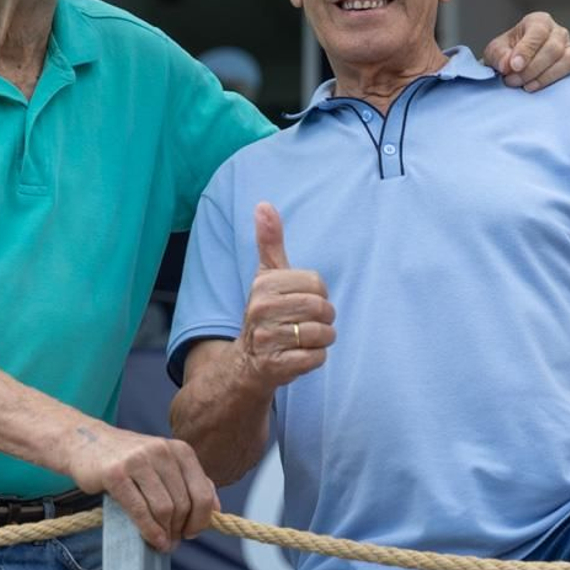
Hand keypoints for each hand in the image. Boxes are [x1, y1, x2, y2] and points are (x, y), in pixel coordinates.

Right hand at [63, 421, 218, 551]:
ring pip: (164, 508)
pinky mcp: (115, 473)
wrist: (86, 442)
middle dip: (181, 529)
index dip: (202, 519)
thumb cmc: (129, 459)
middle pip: (183, 504)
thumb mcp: (164, 462)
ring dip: (166, 532)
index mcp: (180, 450)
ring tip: (163, 543)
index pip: (202, 492)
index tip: (193, 532)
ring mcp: (138, 460)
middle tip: (173, 542)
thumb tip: (216, 509)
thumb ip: (190, 481)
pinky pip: (139, 509)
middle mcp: (162, 451)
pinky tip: (153, 540)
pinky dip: (150, 530)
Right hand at [237, 202, 334, 390]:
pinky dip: (315, 358)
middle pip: (323, 308)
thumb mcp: (266, 276)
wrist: (246, 363)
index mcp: (264, 285)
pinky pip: (316, 358)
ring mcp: (267, 339)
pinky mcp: (276, 365)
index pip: (317, 284)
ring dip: (321, 340)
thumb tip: (264, 204)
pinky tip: (299, 356)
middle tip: (306, 323)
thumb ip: (269, 242)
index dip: (318, 295)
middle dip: (324, 319)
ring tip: (302, 340)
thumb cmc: (266, 314)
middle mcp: (261, 309)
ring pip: (323, 334)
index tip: (301, 302)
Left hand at [482, 11, 569, 90]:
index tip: (512, 67)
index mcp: (539, 22)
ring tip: (528, 87)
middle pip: (553, 49)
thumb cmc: (505, 56)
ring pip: (569, 60)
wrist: (511, 69)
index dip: (526, 51)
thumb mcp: (494, 52)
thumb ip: (499, 55)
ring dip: (548, 77)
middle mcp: (558, 33)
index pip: (538, 32)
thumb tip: (510, 64)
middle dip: (531, 69)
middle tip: (513, 81)